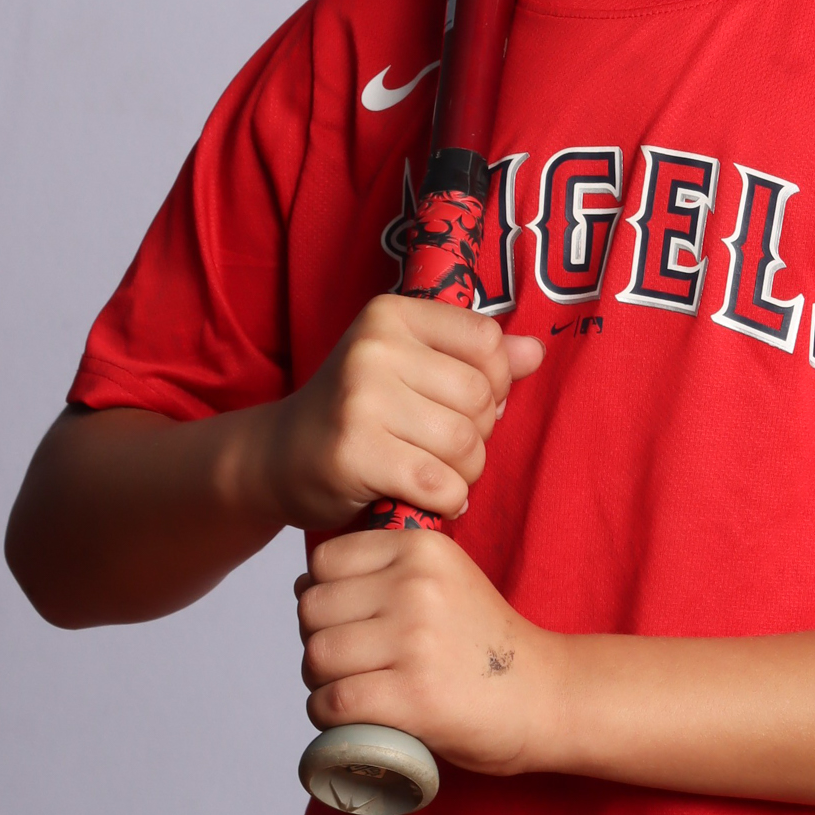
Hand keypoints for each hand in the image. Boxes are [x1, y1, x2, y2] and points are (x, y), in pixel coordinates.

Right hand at [261, 296, 542, 530]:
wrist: (279, 457)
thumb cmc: (357, 411)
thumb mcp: (410, 368)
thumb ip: (476, 358)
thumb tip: (536, 352)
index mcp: (390, 315)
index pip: (487, 343)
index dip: (494, 383)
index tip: (463, 405)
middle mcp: (373, 348)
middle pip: (479, 398)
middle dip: (479, 435)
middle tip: (445, 449)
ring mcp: (359, 400)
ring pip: (465, 445)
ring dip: (464, 473)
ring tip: (436, 474)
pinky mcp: (354, 454)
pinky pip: (439, 483)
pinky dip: (447, 499)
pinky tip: (427, 496)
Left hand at [297, 530, 564, 775]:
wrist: (545, 695)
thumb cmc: (484, 645)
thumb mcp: (446, 579)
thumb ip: (387, 571)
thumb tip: (302, 584)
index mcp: (422, 549)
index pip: (324, 562)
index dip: (324, 595)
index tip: (348, 623)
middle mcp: (416, 586)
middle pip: (313, 610)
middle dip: (319, 641)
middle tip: (349, 665)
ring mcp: (414, 640)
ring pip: (317, 656)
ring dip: (321, 683)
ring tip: (350, 691)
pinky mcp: (412, 696)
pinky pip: (333, 702)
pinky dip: (328, 716)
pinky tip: (350, 718)